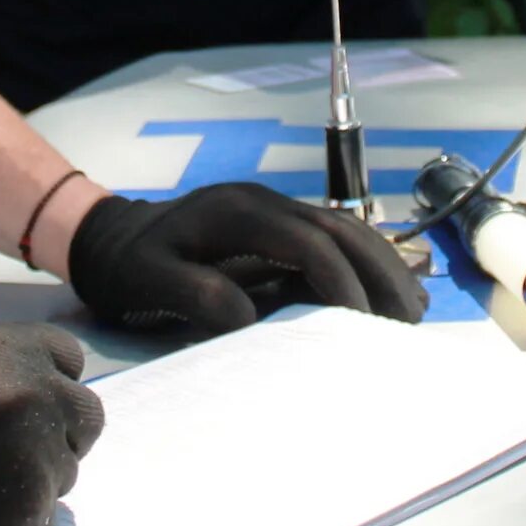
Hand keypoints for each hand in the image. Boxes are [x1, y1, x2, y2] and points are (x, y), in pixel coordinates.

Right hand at [0, 322, 103, 525]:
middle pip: (86, 410)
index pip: (67, 355)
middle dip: (61, 428)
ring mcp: (34, 451)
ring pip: (67, 464)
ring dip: (38, 473)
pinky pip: (47, 507)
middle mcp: (25, 392)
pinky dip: (20, 512)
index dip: (52, 379)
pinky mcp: (32, 505)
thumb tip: (34, 371)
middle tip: (21, 447)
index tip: (38, 397)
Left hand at [66, 181, 428, 338]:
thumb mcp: (144, 279)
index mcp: (238, 211)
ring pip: (345, 231)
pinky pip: (335, 239)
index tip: (361, 323)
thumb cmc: (127, 265)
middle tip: (408, 321)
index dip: (340, 280)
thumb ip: (191, 292)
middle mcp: (266, 202)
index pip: (308, 241)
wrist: (113, 237)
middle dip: (379, 273)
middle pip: (340, 229)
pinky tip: (391, 292)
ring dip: (382, 268)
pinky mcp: (280, 227)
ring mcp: (276, 210)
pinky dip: (368, 265)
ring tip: (412, 312)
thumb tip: (247, 314)